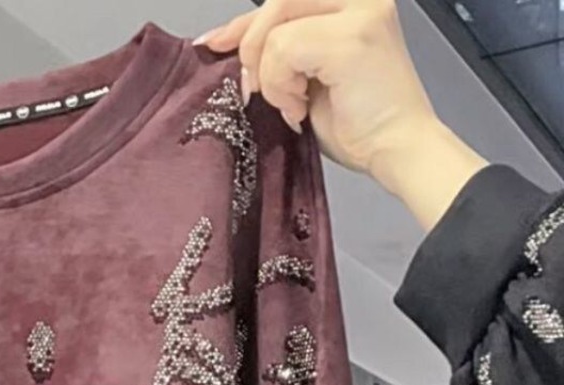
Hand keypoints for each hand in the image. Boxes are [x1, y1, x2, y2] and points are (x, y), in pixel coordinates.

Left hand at [197, 0, 485, 228]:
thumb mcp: (305, 77)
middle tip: (257, 93)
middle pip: (274, 4)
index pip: (281, 0)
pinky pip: (284, 50)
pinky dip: (281, 86)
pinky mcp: (352, 37)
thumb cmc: (355, 122)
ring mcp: (359, 11)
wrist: (393, 149)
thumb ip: (278, 52)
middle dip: (252, 52)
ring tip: (294, 105)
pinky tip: (301, 107)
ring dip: (271, 78)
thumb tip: (227, 45)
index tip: (211, 44)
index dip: (242, 23)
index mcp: (350, 2)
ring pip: (276, 30)